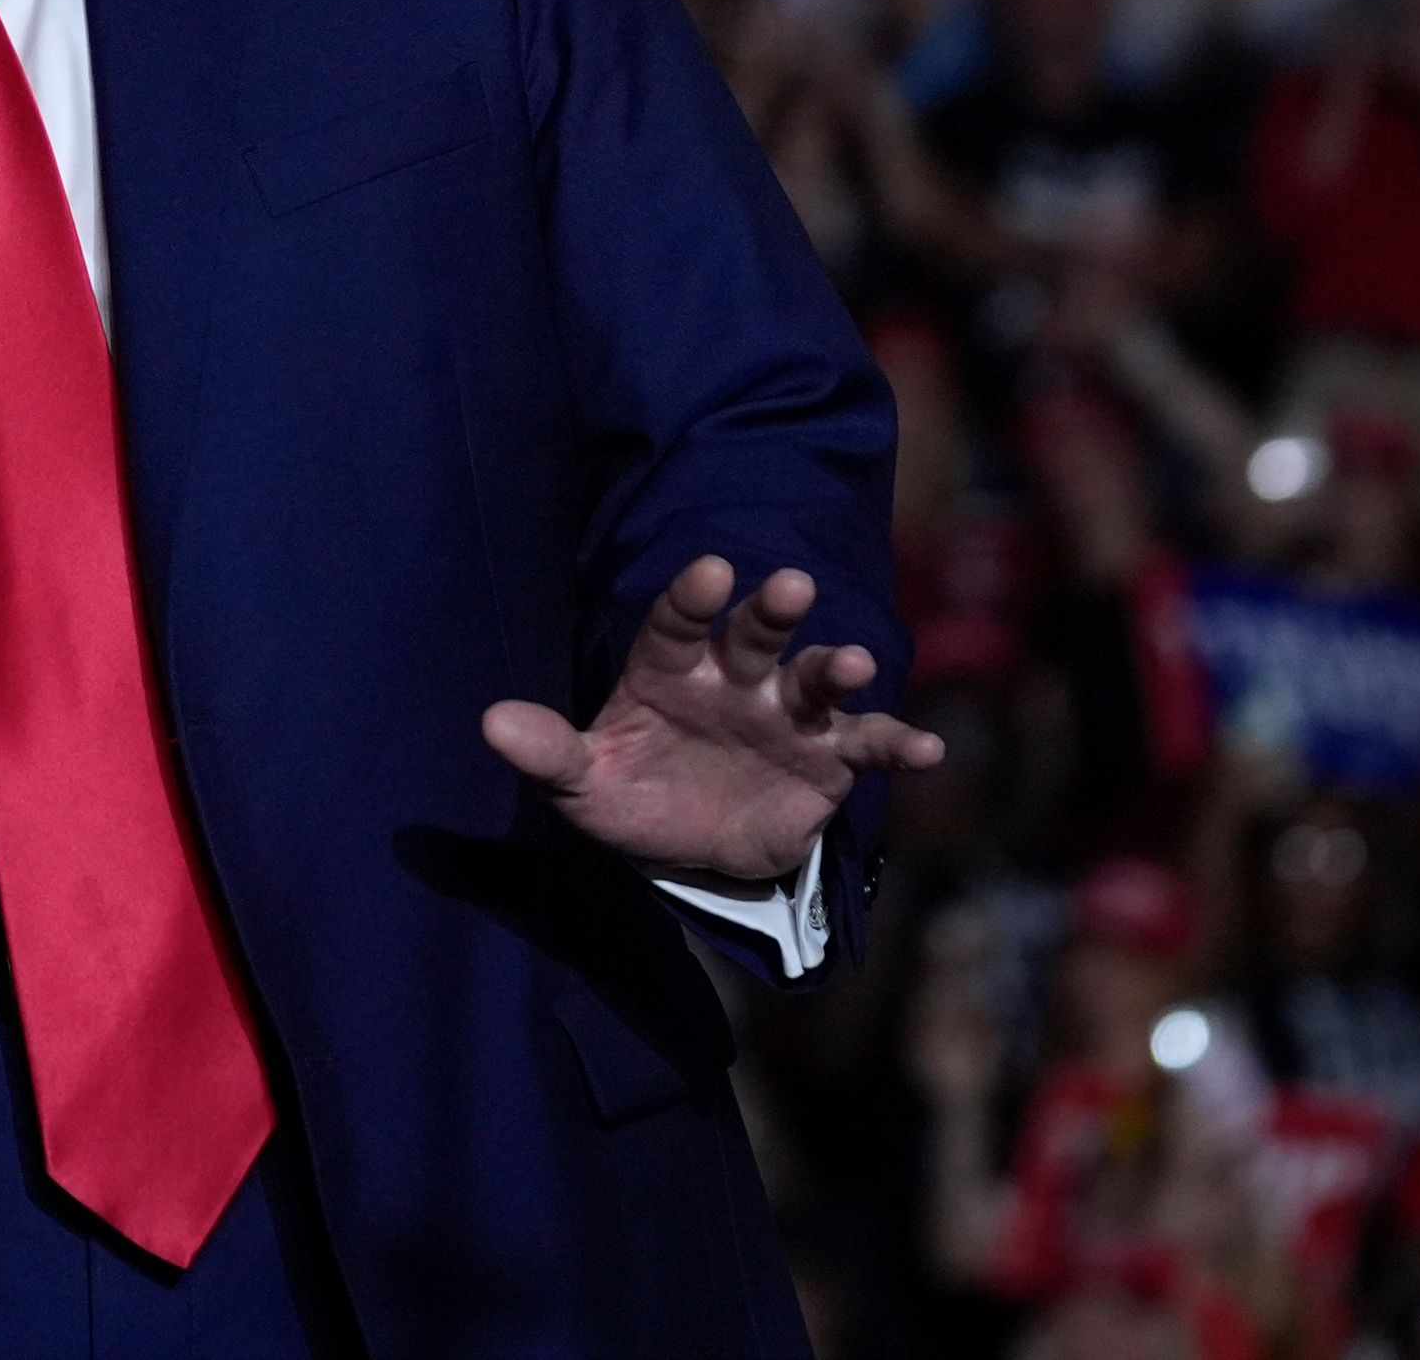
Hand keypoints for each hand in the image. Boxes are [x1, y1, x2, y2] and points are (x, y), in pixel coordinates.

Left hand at [482, 559, 943, 882]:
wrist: (688, 846)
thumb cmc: (631, 793)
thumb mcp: (581, 782)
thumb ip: (546, 751)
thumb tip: (491, 724)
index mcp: (669, 669)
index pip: (677, 623)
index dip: (692, 597)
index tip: (709, 573)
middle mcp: (735, 678)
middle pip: (755, 634)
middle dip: (771, 611)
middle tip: (789, 586)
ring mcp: (786, 714)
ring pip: (815, 679)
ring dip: (835, 667)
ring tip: (852, 663)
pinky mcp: (829, 758)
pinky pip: (867, 744)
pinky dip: (898, 743)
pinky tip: (928, 749)